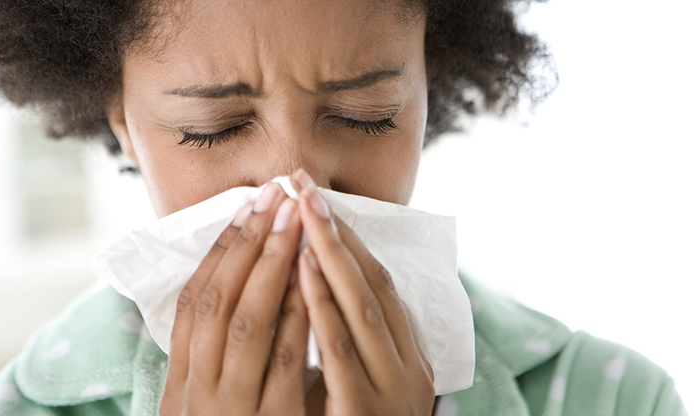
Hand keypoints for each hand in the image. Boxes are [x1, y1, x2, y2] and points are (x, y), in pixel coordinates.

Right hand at [159, 183, 308, 415]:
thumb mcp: (203, 404)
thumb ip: (211, 360)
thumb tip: (229, 292)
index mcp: (181, 383)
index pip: (192, 303)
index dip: (219, 251)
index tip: (244, 208)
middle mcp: (200, 391)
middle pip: (219, 302)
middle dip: (248, 243)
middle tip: (275, 195)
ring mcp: (236, 407)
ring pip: (249, 323)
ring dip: (273, 264)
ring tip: (296, 219)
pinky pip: (286, 359)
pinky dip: (298, 313)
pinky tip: (313, 278)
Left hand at [292, 169, 435, 415]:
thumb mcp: (361, 381)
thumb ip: (348, 340)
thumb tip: (314, 287)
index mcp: (408, 354)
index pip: (378, 283)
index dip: (346, 238)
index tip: (314, 199)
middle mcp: (408, 365)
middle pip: (372, 284)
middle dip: (334, 231)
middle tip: (303, 184)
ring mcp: (391, 387)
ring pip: (361, 307)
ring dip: (330, 254)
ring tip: (302, 209)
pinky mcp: (364, 409)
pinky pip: (341, 350)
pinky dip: (322, 304)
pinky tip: (303, 268)